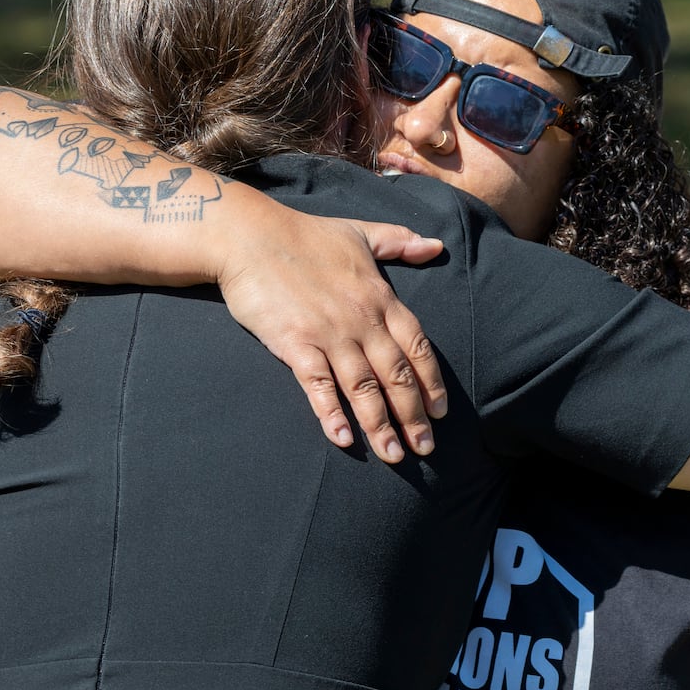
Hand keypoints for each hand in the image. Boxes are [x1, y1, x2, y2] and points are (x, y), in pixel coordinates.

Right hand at [212, 201, 447, 462]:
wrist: (249, 236)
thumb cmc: (305, 234)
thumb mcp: (360, 234)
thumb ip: (399, 243)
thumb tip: (436, 246)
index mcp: (380, 297)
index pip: (417, 347)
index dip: (431, 382)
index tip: (440, 412)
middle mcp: (361, 320)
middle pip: (396, 375)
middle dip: (413, 415)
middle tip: (425, 448)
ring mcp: (328, 334)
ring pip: (363, 387)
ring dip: (380, 424)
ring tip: (394, 456)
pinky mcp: (294, 344)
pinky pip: (318, 385)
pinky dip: (331, 412)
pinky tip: (343, 438)